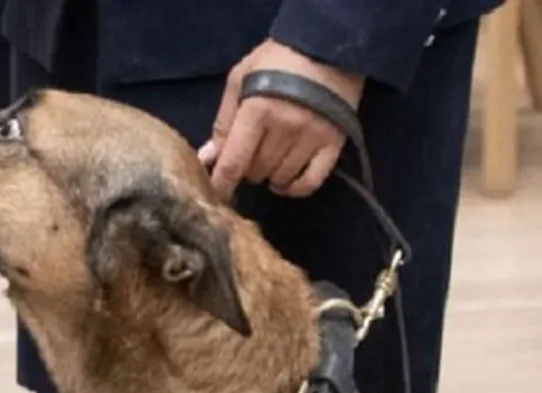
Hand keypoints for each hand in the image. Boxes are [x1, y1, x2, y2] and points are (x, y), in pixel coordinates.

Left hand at [199, 40, 363, 199]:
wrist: (328, 45)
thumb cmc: (276, 60)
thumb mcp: (240, 79)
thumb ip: (223, 121)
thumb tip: (207, 158)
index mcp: (257, 110)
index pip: (234, 162)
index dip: (221, 184)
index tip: (215, 196)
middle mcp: (285, 127)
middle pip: (256, 172)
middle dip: (246, 169)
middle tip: (249, 154)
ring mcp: (312, 137)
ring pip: (281, 178)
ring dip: (269, 176)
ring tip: (268, 161)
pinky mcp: (334, 143)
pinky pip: (311, 181)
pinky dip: (294, 188)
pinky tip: (285, 182)